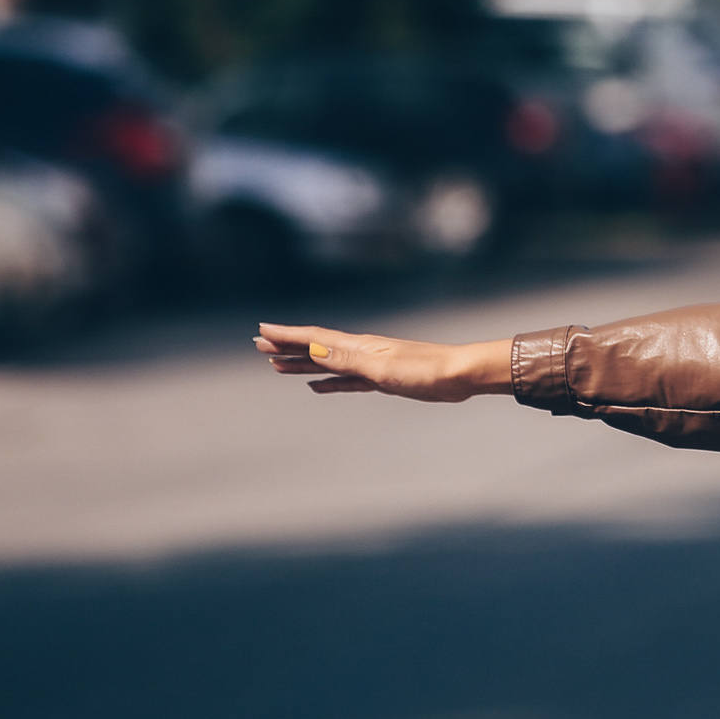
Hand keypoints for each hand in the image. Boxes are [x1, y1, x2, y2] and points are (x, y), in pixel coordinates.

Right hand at [254, 323, 511, 401]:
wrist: (460, 376)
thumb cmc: (424, 371)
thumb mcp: (381, 368)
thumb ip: (346, 360)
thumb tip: (311, 349)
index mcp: (358, 346)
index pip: (314, 339)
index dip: (287, 336)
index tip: (262, 331)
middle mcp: (361, 352)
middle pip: (316, 349)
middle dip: (287, 348)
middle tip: (259, 346)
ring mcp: (372, 365)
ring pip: (328, 365)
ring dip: (303, 365)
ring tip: (277, 366)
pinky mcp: (383, 379)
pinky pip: (346, 380)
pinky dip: (329, 382)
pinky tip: (316, 387)